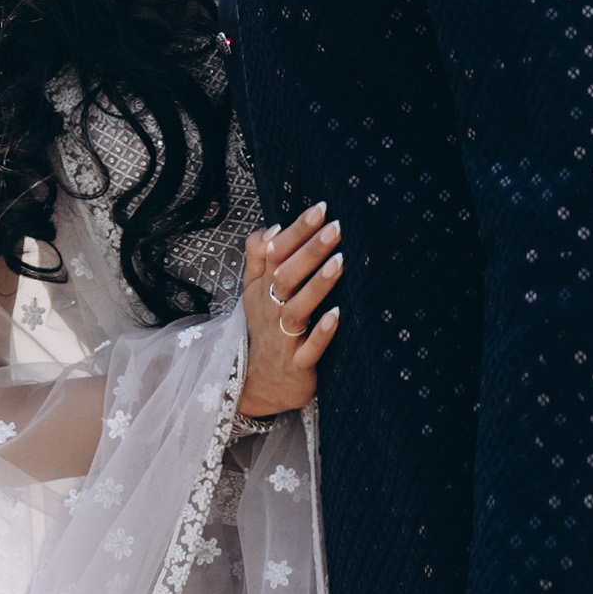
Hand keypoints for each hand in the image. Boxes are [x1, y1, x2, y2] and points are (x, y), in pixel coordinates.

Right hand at [239, 206, 341, 420]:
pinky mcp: (297, 364)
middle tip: (335, 227)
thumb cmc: (262, 328)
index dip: (296, 231)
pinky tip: (337, 314)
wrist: (254, 383)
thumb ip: (259, 256)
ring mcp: (283, 337)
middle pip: (286, 276)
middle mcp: (270, 309)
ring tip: (339, 261)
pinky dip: (322, 333)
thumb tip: (273, 226)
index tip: (320, 209)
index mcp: (262, 288)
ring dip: (317, 285)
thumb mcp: (253, 291)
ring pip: (297, 309)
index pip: (276, 253)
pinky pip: (309, 349)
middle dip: (310, 251)